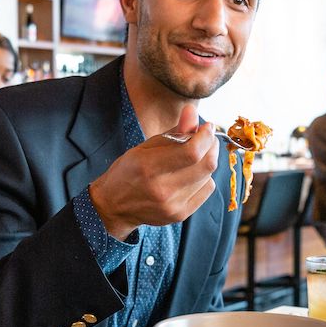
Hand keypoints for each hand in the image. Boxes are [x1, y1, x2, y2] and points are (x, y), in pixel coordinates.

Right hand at [87, 104, 218, 239]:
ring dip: (207, 162)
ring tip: (194, 157)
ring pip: (208, 177)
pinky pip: (207, 190)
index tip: (207, 127)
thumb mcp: (145, 147)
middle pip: (206, 165)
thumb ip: (173, 131)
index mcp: (149, 167)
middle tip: (207, 138)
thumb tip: (192, 111)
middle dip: (212, 146)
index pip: (191, 152)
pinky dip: (204, 178)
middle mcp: (163, 189)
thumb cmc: (128, 172)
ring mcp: (173, 205)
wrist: (114, 207)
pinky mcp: (180, 215)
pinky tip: (192, 175)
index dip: (205, 137)